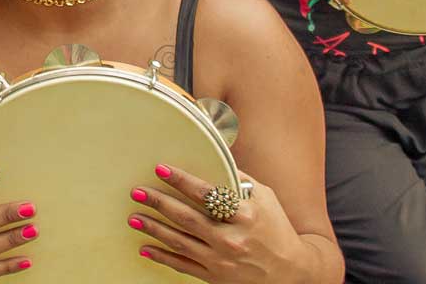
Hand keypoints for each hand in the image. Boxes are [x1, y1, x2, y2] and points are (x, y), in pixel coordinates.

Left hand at [129, 165, 298, 282]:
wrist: (292, 273)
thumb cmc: (277, 229)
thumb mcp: (265, 198)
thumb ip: (240, 179)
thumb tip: (216, 155)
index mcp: (246, 215)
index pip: (208, 194)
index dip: (182, 181)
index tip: (161, 168)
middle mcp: (232, 239)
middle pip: (188, 218)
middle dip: (160, 203)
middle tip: (137, 192)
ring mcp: (222, 261)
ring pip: (181, 242)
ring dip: (154, 229)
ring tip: (134, 217)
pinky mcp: (215, 277)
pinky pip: (183, 266)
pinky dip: (162, 257)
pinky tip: (145, 248)